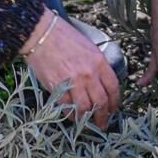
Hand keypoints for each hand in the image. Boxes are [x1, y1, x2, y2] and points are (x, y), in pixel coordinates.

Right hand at [20, 9, 119, 127]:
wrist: (42, 34)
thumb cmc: (65, 37)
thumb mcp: (89, 48)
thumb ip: (97, 66)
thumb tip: (101, 84)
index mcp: (99, 63)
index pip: (113, 88)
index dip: (115, 102)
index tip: (113, 109)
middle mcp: (89, 74)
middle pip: (101, 102)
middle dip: (103, 116)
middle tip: (102, 123)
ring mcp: (73, 82)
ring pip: (84, 108)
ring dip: (86, 118)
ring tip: (86, 123)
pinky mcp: (57, 87)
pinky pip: (66, 107)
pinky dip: (70, 114)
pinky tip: (71, 116)